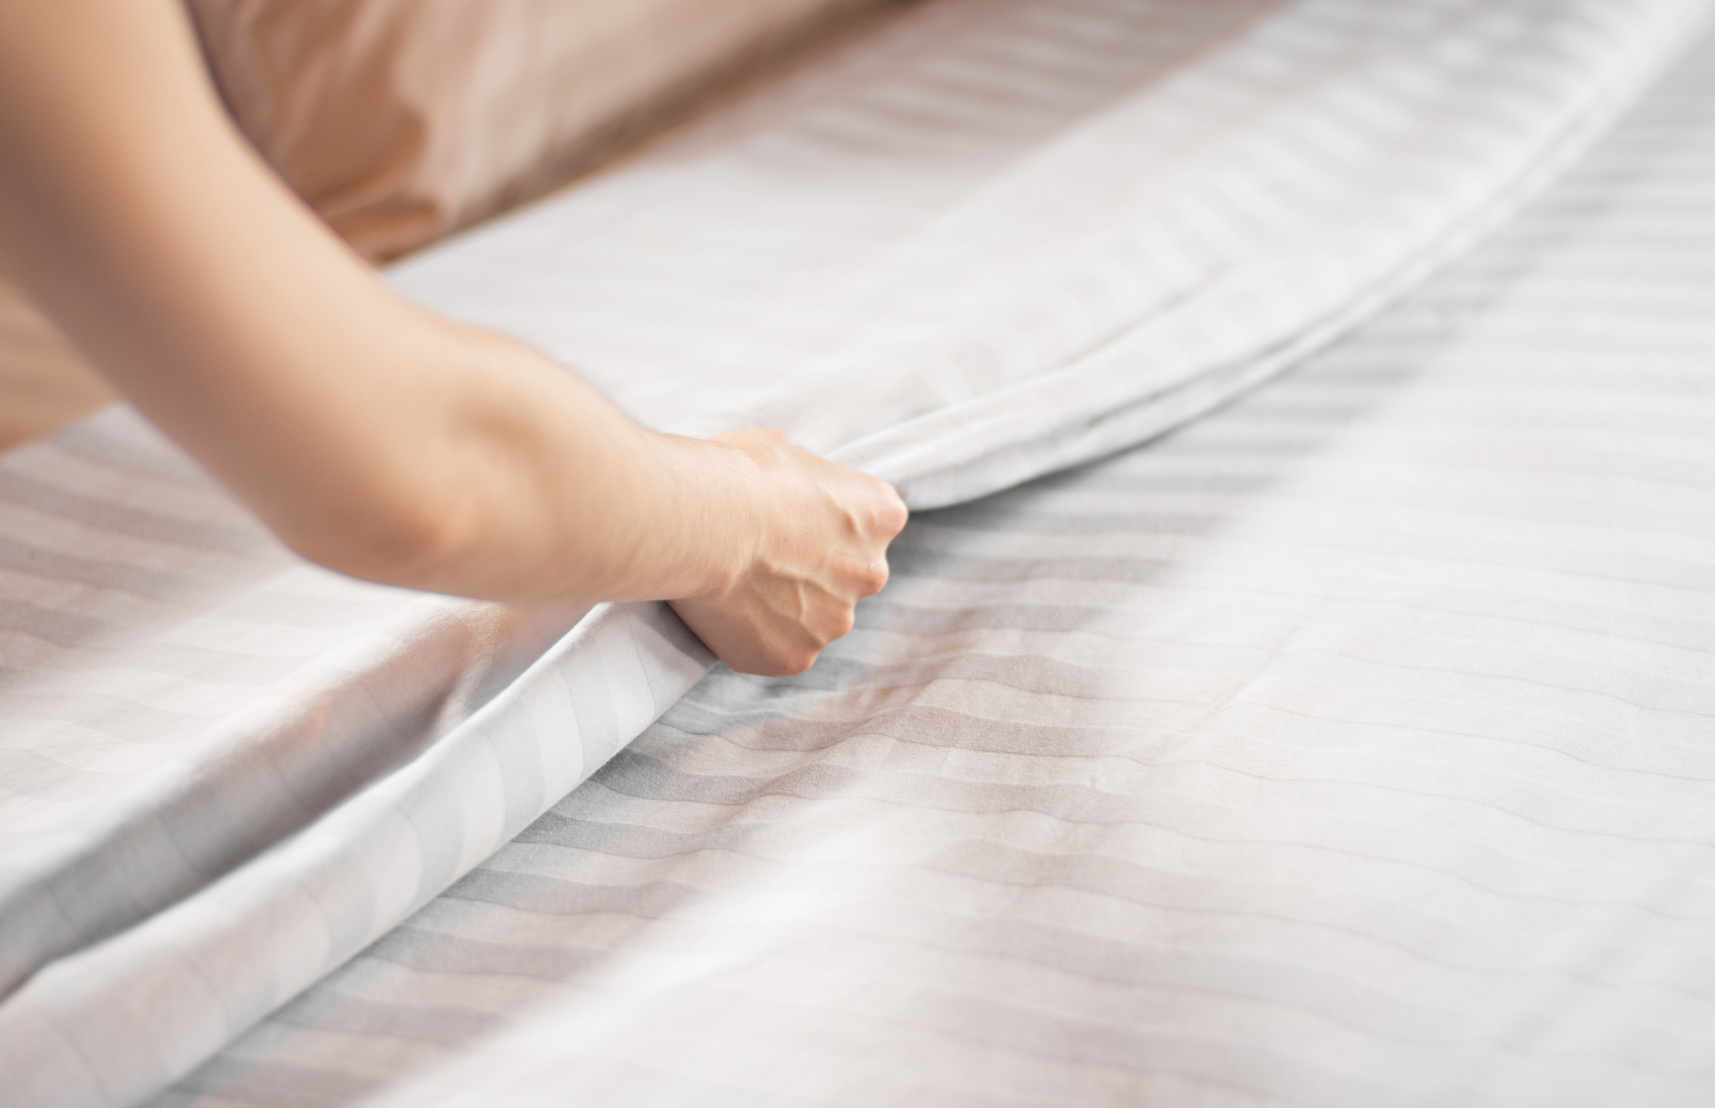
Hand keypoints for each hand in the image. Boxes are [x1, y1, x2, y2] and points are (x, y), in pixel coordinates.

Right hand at [670, 428, 906, 675]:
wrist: (703, 524)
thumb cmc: (738, 475)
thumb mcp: (778, 449)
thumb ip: (798, 475)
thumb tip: (785, 475)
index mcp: (880, 514)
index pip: (868, 524)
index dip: (825, 522)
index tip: (790, 520)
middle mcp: (872, 572)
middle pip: (846, 576)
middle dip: (812, 571)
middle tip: (761, 557)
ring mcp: (836, 621)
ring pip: (813, 618)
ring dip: (784, 608)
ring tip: (736, 585)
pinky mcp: (797, 657)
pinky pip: (777, 649)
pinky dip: (754, 637)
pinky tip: (726, 612)